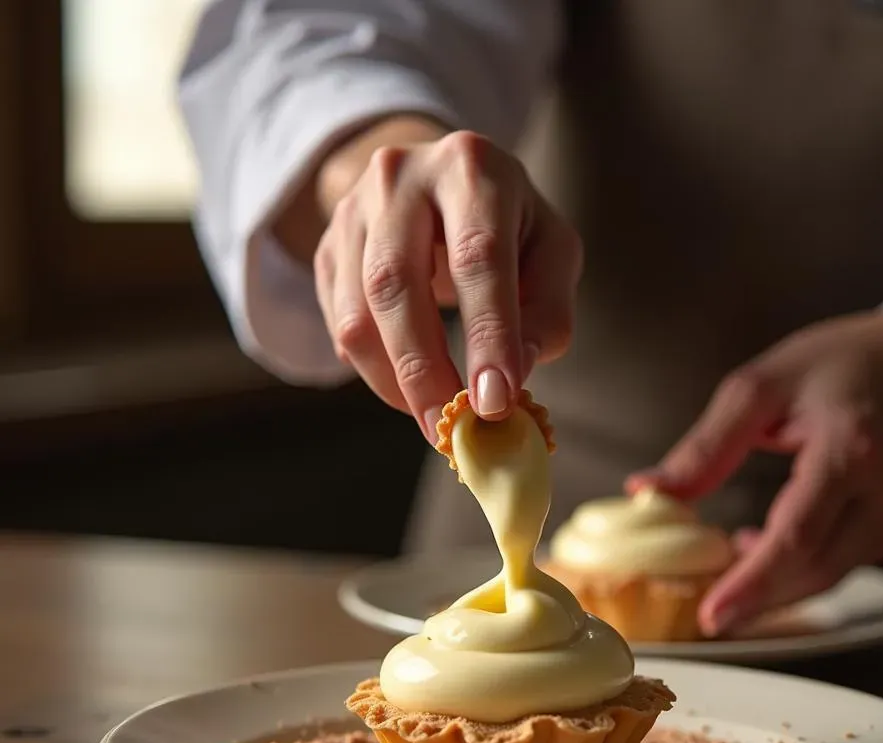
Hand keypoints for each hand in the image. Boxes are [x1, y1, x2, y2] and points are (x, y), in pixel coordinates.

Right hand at [312, 126, 581, 440]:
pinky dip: (375, 371)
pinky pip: (341, 325)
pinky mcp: (328, 246)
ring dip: (395, 382)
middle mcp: (402, 177)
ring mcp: (354, 210)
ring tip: (433, 419)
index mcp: (472, 168)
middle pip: (397, 284)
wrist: (437, 179)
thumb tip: (517, 372)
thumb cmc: (508, 225)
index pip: (478, 257)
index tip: (495, 402)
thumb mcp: (550, 250)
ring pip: (358, 314)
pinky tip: (408, 387)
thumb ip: (547, 309)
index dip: (487, 335)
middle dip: (425, 371)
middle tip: (450, 431)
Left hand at [628, 296, 882, 633]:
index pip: (799, 534)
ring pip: (826, 577)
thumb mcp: (764, 385)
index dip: (752, 582)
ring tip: (716, 582)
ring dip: (770, 590)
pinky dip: (792, 572)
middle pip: (815, 569)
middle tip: (702, 614)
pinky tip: (752, 554)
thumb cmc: (845, 364)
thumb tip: (647, 489)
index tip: (711, 614)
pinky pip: (837, 565)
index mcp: (852, 449)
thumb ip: (707, 445)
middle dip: (755, 600)